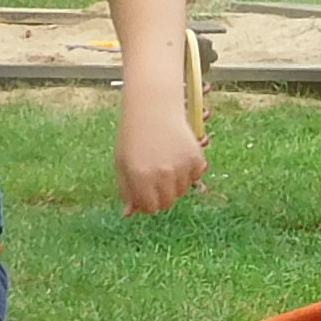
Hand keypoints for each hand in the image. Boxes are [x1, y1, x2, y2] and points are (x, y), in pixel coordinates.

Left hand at [113, 99, 205, 215]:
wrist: (154, 107)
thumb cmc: (134, 135)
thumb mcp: (123, 163)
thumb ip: (127, 190)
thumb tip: (129, 214)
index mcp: (140, 178)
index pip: (150, 208)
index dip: (147, 201)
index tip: (146, 191)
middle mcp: (162, 175)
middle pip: (167, 203)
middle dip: (162, 194)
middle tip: (156, 176)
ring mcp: (181, 167)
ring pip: (182, 190)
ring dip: (175, 181)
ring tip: (166, 159)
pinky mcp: (196, 159)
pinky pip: (196, 176)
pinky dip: (190, 169)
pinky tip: (178, 152)